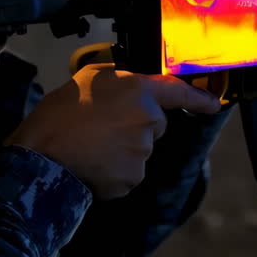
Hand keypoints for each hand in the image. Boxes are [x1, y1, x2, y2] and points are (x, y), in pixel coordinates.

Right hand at [6, 64, 222, 198]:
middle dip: (135, 125)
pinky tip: (93, 162)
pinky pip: (129, 172)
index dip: (199, 99)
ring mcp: (142, 153)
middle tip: (102, 125)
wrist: (43, 157)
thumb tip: (130, 86)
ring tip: (91, 144)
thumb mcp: (87, 78)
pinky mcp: (132, 178)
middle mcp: (148, 121)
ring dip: (122, 148)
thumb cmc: (59, 115)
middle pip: (154, 125)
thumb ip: (119, 78)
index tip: (214, 105)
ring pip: (140, 150)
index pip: (178, 93)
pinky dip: (114, 170)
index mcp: (139, 92)